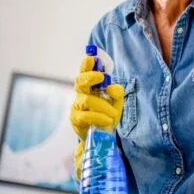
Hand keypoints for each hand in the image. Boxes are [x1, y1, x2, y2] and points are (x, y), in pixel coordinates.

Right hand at [70, 55, 123, 179]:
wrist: (103, 136)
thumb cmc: (108, 115)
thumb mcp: (117, 103)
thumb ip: (117, 94)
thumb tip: (113, 87)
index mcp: (90, 87)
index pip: (86, 72)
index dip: (86, 64)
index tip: (91, 57)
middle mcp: (81, 94)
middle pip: (80, 82)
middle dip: (89, 76)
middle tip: (101, 77)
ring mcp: (77, 107)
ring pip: (87, 100)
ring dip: (102, 105)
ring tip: (114, 113)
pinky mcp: (76, 120)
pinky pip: (86, 116)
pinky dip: (99, 117)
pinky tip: (108, 120)